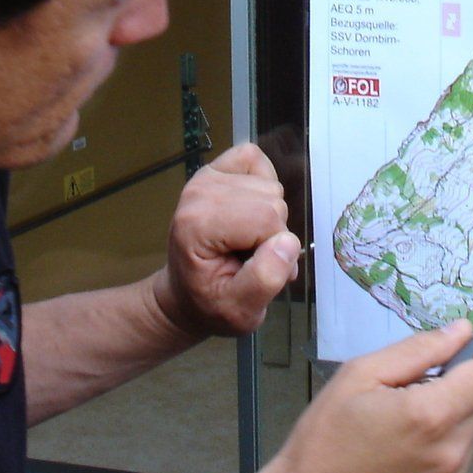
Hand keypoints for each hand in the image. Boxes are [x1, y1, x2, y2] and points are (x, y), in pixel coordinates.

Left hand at [152, 143, 298, 338]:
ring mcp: (205, 177)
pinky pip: (256, 160)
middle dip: (273, 234)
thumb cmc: (211, 304)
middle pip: (272, 201)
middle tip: (251, 258)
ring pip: (270, 186)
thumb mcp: (240, 312)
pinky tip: (249, 211)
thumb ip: (264, 280)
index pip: (268, 220)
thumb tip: (287, 242)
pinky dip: (262, 184)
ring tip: (247, 241)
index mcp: (198, 224)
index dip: (274, 250)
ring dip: (268, 217)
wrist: (185, 294)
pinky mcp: (214, 168)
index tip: (253, 270)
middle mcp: (199, 192)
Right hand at [241, 321, 472, 472]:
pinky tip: (402, 461)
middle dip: (462, 387)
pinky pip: (456, 470)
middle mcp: (451, 454)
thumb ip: (418, 350)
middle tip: (418, 387)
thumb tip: (462, 331)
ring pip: (469, 437)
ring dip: (449, 423)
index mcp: (431, 415)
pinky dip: (440, 456)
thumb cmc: (324, 438)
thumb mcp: (359, 376)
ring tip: (401, 430)